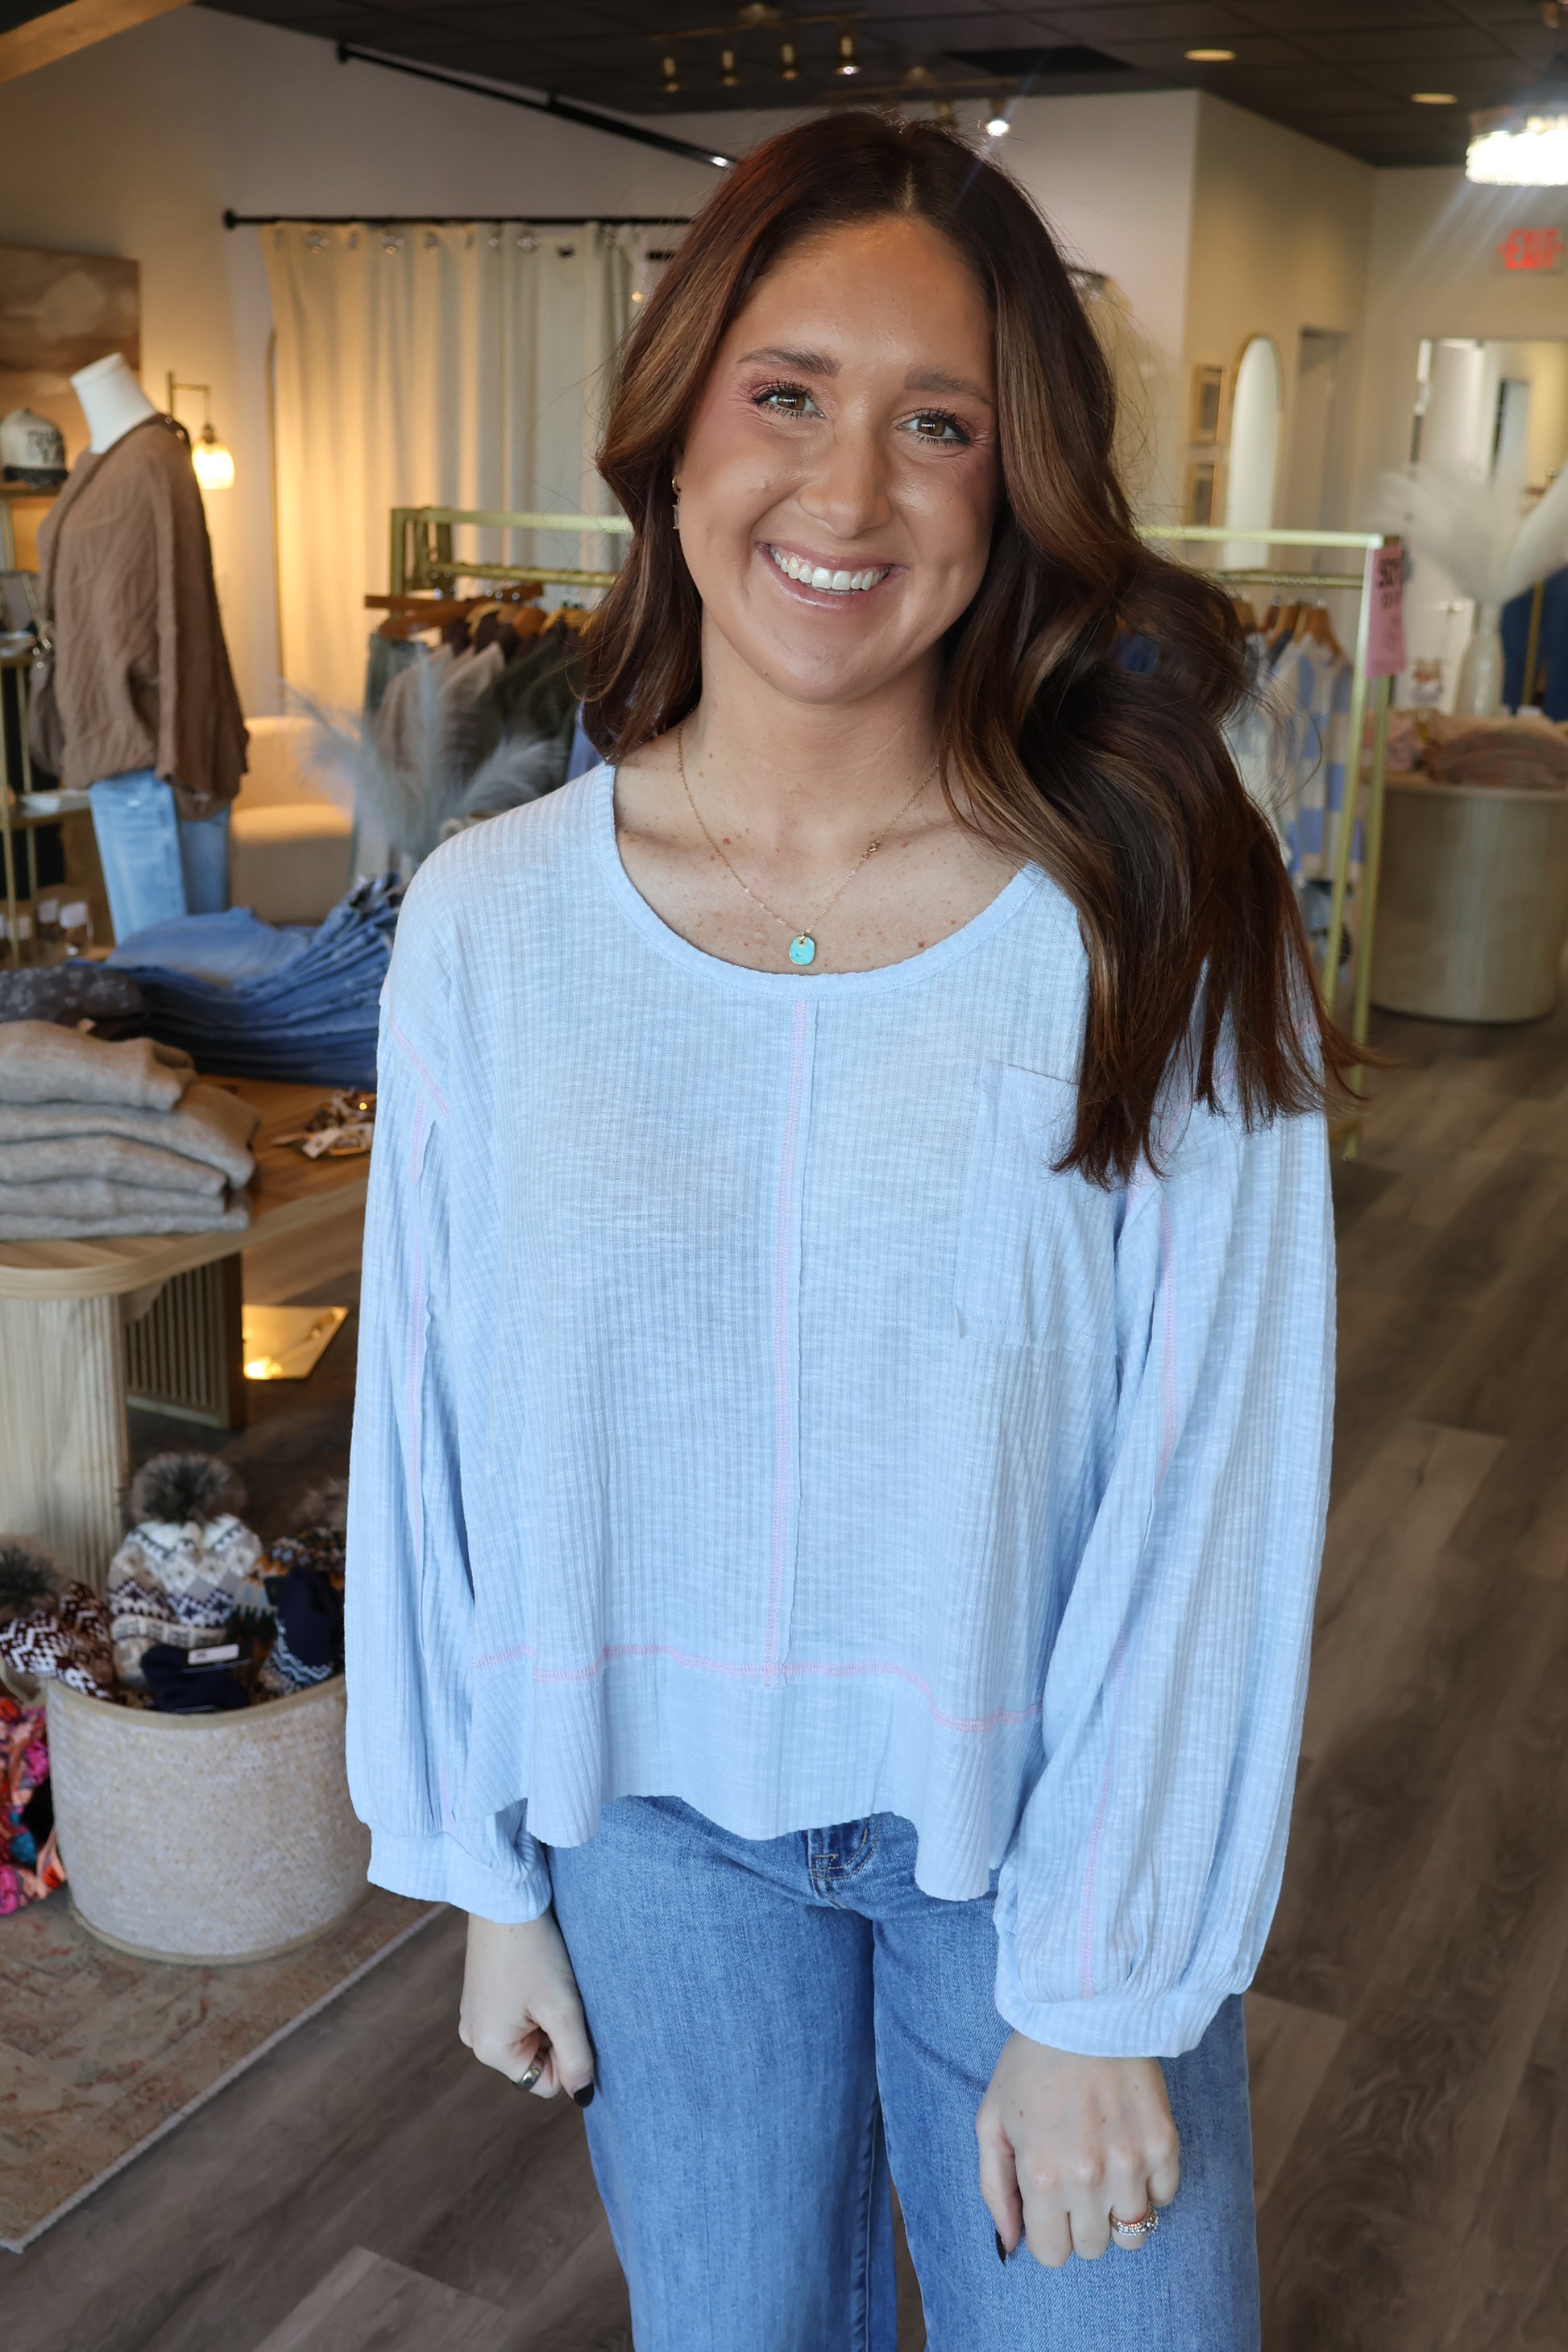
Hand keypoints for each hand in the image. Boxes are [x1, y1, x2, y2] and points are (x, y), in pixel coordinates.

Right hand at [459, 1908, 595, 2102]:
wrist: (505, 1897)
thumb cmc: (535, 1951)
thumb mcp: (563, 2008)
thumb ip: (577, 2057)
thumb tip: (584, 2098)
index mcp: (489, 2049)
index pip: (545, 2082)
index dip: (568, 2054)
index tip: (568, 2013)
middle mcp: (473, 2039)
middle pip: (535, 2059)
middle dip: (554, 2032)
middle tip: (557, 1993)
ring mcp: (473, 2015)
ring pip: (527, 2035)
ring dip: (545, 2014)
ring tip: (545, 1979)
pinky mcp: (479, 1995)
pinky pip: (515, 2016)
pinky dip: (532, 2000)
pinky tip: (533, 1971)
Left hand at [976, 2032, 1179, 2265]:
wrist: (1084, 2010)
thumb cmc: (1031, 2065)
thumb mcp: (992, 2122)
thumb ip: (995, 2189)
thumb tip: (1009, 2244)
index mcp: (1043, 2176)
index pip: (1052, 2255)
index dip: (1047, 2230)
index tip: (1048, 2201)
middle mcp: (1089, 2179)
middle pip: (1092, 2248)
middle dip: (1079, 2221)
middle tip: (1075, 2176)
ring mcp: (1132, 2164)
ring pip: (1133, 2232)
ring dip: (1117, 2208)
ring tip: (1104, 2165)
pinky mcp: (1165, 2145)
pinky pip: (1164, 2198)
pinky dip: (1149, 2184)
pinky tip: (1129, 2147)